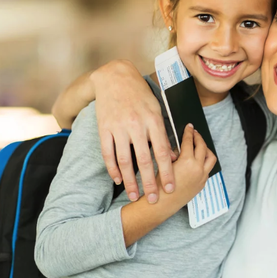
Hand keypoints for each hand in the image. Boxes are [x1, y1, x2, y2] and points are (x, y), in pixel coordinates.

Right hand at [92, 60, 175, 203]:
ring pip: (125, 160)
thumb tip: (172, 156)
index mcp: (154, 121)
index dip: (168, 172)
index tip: (172, 187)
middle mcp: (137, 125)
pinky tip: (118, 179)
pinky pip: (108, 153)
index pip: (163, 152)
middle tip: (154, 199)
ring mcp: (119, 128)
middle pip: (145, 160)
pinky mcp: (104, 129)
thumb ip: (163, 133)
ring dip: (130, 181)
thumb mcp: (157, 110)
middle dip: (151, 182)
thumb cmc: (141, 95)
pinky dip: (112, 168)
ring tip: (134, 195)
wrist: (115, 78)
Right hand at [169, 124, 215, 205]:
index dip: (189, 132)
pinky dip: (204, 161)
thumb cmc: (160, 186)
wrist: (163, 204)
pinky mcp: (202, 183)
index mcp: (187, 162)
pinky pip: (207, 168)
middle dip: (199, 138)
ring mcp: (202, 176)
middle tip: (194, 133)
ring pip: (210, 158)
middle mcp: (198, 168)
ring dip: (206, 149)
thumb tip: (181, 145)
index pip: (190, 141)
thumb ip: (174, 153)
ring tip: (199, 146)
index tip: (189, 127)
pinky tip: (197, 160)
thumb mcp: (165, 164)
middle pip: (203, 147)